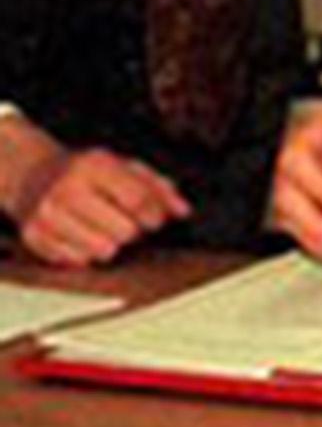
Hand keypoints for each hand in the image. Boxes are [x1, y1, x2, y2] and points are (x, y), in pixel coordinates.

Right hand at [0, 115, 188, 265]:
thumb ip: (159, 187)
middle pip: (125, 232)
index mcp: (94, 165)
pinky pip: (79, 261)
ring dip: (111, 244)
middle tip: (123, 221)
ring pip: (104, 251)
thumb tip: (183, 211)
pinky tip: (80, 235)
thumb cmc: (88, 173)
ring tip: (102, 228)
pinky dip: (86, 252)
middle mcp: (67, 189)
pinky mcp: (34, 238)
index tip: (154, 219)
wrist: (33, 175)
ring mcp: (47, 215)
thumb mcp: (126, 167)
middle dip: (132, 230)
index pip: (139, 201)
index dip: (155, 216)